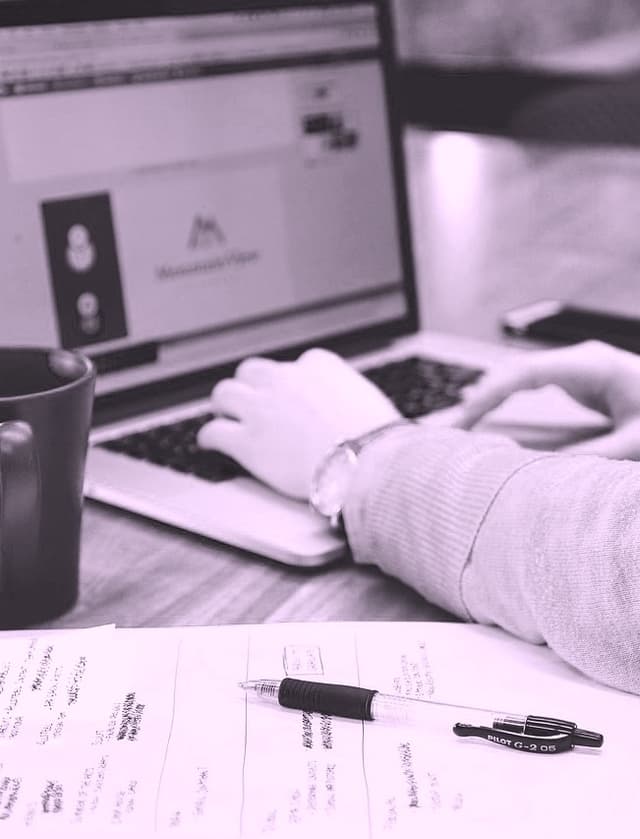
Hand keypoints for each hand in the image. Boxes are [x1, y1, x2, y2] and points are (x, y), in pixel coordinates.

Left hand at [197, 348, 400, 498]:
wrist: (366, 464)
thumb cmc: (377, 439)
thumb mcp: (368, 400)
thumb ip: (346, 395)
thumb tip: (347, 407)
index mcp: (317, 365)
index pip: (292, 365)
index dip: (286, 384)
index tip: (287, 395)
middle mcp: (284, 379)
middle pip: (251, 372)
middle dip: (249, 387)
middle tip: (249, 403)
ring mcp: (261, 408)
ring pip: (224, 394)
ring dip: (224, 406)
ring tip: (225, 417)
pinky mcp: (246, 441)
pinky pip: (213, 432)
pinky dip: (209, 438)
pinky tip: (210, 444)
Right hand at [455, 340, 639, 457]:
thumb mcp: (637, 441)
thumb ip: (595, 457)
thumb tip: (544, 474)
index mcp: (591, 366)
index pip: (524, 373)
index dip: (489, 394)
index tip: (464, 418)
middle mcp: (579, 362)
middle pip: (513, 372)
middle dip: (478, 397)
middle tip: (447, 428)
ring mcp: (577, 369)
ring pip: (518, 376)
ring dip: (487, 397)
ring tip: (455, 423)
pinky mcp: (579, 382)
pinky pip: (529, 385)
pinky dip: (503, 399)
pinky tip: (484, 411)